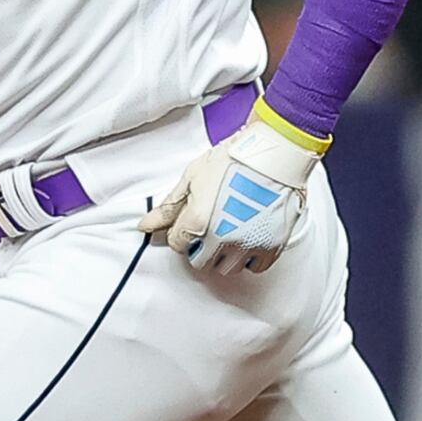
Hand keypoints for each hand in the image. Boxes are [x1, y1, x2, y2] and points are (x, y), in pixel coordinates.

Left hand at [140, 116, 319, 273]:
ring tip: (230, 230)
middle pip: (200, 261)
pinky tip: (248, 237)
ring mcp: (248, 244)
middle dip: (200, 247)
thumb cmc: (235, 158)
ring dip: (224, 254)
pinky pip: (255, 267)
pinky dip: (250, 257)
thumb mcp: (193, 178)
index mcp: (197, 222)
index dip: (181, 231)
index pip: (178, 245)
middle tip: (209, 226)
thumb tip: (147, 225)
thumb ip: (170, 208)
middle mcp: (222, 239)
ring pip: (227, 268)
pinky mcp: (271, 245)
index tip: (191, 221)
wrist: (274, 152)